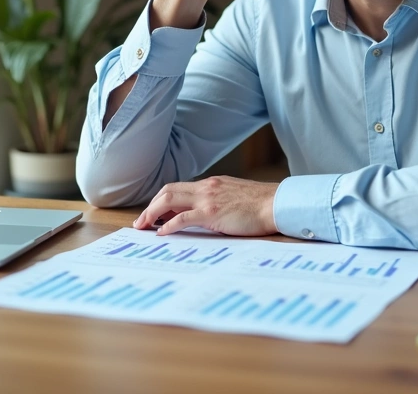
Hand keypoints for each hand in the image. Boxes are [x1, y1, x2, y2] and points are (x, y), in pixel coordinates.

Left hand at [132, 176, 278, 236]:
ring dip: (152, 214)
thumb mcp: (234, 196)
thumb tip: (206, 213)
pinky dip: (168, 225)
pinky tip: (161, 233)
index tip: (153, 215)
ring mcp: (207, 199)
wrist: (276, 203)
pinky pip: (182, 218)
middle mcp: (206, 187)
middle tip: (141, 223)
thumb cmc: (261, 204)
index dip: (161, 201)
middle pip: (167, 191)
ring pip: (168, 200)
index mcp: (211, 184)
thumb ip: (219, 200)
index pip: (177, 188)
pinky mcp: (211, 213)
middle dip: (150, 207)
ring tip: (144, 227)